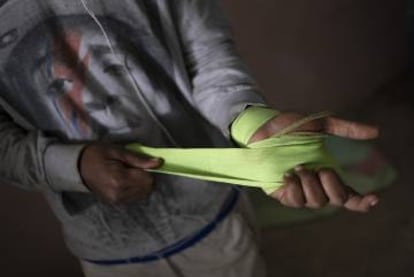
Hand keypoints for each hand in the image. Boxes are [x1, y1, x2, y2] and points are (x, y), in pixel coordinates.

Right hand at [79, 144, 161, 203]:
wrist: (78, 167)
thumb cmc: (98, 154)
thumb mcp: (118, 152)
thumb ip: (139, 159)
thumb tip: (158, 163)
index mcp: (120, 179)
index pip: (148, 180)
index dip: (149, 171)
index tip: (142, 164)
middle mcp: (119, 193)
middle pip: (147, 189)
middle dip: (147, 178)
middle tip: (136, 169)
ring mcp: (116, 200)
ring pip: (142, 195)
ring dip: (142, 185)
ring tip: (130, 175)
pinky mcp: (114, 203)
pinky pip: (133, 198)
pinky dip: (135, 190)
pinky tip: (126, 182)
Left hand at [250, 112, 379, 212]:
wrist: (263, 129)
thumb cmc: (290, 127)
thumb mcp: (321, 125)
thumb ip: (346, 129)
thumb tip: (375, 132)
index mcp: (327, 173)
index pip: (349, 195)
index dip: (363, 201)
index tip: (374, 198)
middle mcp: (316, 186)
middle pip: (335, 200)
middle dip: (332, 185)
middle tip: (320, 169)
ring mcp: (299, 191)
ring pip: (316, 202)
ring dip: (310, 185)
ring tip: (298, 168)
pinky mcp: (282, 194)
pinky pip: (294, 201)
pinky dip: (294, 189)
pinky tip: (288, 176)